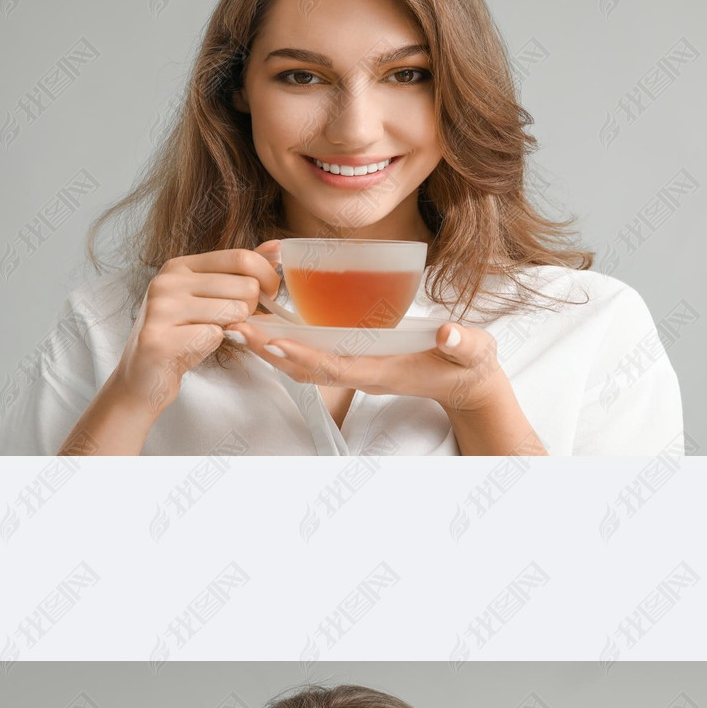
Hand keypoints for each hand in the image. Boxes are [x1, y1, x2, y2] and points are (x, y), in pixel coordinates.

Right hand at [108, 241, 281, 419]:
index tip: (269, 294)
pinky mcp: (159, 339)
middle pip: (245, 286)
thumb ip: (238, 272)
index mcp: (180, 266)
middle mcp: (167, 281)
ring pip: (233, 311)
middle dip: (252, 309)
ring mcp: (161, 308)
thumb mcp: (209, 297)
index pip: (241, 257)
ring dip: (233, 329)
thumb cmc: (183, 336)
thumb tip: (275, 247)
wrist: (144, 377)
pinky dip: (213, 346)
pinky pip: (214, 336)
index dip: (267, 277)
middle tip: (234, 323)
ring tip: (210, 334)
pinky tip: (194, 348)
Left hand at [225, 316, 509, 415]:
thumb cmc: (467, 364)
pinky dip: (286, 341)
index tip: (272, 341)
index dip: (302, 355)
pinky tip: (266, 324)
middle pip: (305, 367)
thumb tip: (448, 335)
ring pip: (302, 362)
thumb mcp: (472, 351)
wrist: (466, 383)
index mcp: (382, 370)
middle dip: (269, 350)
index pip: (334, 366)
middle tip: (234, 328)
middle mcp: (361, 372)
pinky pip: (312, 354)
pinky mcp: (353, 360)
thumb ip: (463, 344)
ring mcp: (355, 368)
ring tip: (237, 325)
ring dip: (269, 346)